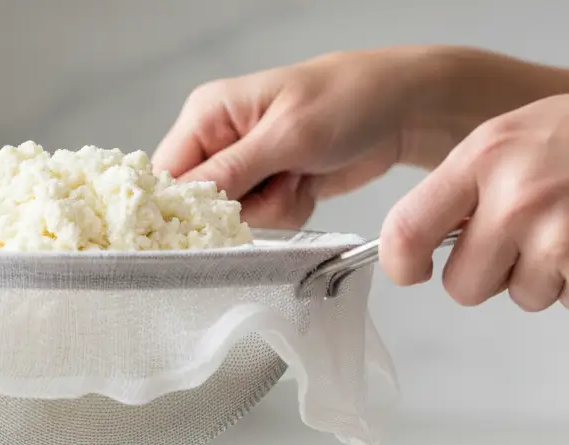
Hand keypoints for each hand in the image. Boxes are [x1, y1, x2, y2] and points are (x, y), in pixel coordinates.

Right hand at [153, 49, 429, 228]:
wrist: (402, 112)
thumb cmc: (348, 97)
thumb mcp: (286, 135)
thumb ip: (231, 171)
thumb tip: (188, 200)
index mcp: (209, 114)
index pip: (167, 174)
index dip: (177, 206)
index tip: (204, 222)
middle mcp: (220, 141)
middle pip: (200, 204)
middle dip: (241, 208)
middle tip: (276, 181)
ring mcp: (247, 167)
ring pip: (236, 219)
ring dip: (272, 209)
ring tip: (298, 175)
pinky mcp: (271, 186)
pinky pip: (265, 221)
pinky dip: (289, 211)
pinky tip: (307, 182)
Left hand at [381, 76, 568, 312]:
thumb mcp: (518, 136)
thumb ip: (469, 188)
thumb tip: (425, 244)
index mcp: (488, 159)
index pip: (407, 232)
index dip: (402, 263)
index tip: (412, 269)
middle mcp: (518, 201)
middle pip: (463, 287)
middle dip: (489, 274)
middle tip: (527, 238)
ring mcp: (560, 242)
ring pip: (522, 298)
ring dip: (549, 273)